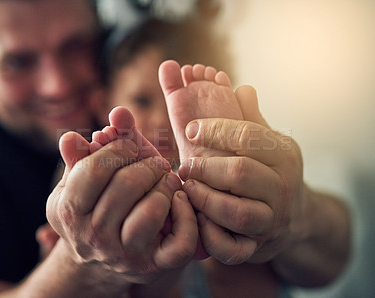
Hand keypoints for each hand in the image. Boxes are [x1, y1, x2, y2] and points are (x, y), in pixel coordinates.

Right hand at [46, 133, 197, 283]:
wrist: (102, 262)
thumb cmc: (95, 211)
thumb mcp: (81, 186)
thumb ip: (80, 157)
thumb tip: (70, 136)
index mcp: (70, 213)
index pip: (93, 170)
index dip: (116, 148)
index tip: (129, 146)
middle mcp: (95, 238)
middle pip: (126, 186)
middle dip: (146, 165)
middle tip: (155, 163)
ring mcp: (127, 255)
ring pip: (151, 213)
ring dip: (164, 186)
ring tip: (167, 178)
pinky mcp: (156, 265)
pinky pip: (181, 243)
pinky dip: (186, 216)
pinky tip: (180, 199)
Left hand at [178, 86, 304, 264]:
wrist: (295, 218)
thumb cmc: (271, 172)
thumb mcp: (269, 142)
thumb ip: (252, 117)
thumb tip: (240, 87)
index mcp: (284, 154)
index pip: (246, 136)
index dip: (214, 130)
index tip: (190, 129)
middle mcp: (282, 187)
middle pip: (239, 173)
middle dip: (204, 167)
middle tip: (184, 165)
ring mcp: (272, 221)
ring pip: (236, 212)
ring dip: (204, 199)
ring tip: (187, 188)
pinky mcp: (257, 247)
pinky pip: (232, 249)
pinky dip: (210, 236)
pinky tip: (197, 220)